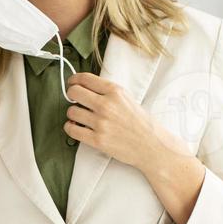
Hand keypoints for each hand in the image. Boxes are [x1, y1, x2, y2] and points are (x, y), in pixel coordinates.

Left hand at [63, 72, 186, 170]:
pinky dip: (71, 128)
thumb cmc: (140, 122)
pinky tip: (76, 127)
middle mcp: (106, 105)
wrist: (151, 144)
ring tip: (79, 116)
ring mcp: (101, 123)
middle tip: (74, 99)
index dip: (74, 80)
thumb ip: (107, 91)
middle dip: (71, 95)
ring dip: (72, 114)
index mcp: (115, 91)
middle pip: (74, 92)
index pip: (85, 78)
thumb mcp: (127, 98)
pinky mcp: (97, 140)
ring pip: (71, 111)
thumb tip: (85, 86)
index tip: (72, 83)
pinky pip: (72, 130)